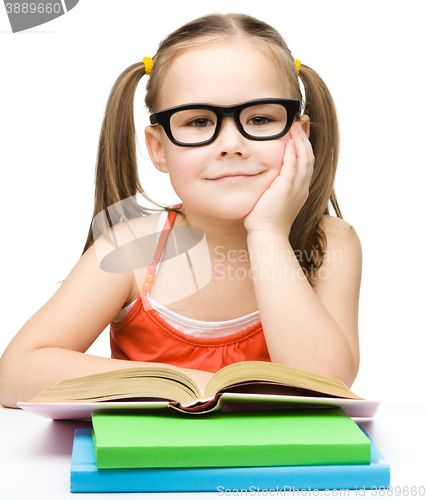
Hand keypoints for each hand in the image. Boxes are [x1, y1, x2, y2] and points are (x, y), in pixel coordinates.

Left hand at [243, 122, 314, 236]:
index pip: (305, 164)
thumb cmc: (265, 221)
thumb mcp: (272, 201)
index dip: (304, 147)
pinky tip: (289, 141)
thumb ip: (273, 188)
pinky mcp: (286, 189)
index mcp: (300, 190)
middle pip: (309, 158)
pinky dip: (293, 152)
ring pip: (304, 159)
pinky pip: (293, 166)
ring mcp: (296, 188)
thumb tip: (266, 181)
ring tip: (296, 127)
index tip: (299, 134)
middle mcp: (302, 188)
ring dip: (300, 141)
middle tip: (300, 123)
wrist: (267, 235)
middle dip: (305, 139)